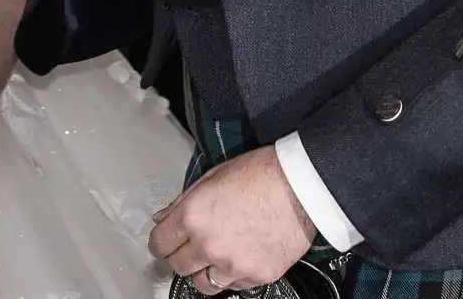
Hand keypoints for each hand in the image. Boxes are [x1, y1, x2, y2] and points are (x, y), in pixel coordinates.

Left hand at [149, 145, 313, 294]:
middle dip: (179, 256)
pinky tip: (237, 260)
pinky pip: (234, 287)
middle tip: (187, 248)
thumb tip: (165, 217)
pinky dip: (232, 277)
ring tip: (211, 259)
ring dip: (202, 272)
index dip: (160, 241)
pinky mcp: (257, 276)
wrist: (303, 186)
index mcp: (193, 216)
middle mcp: (209, 244)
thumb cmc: (263, 174)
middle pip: (177, 266)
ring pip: (202, 284)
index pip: (159, 242)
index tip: (164, 242)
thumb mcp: (213, 176)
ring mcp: (233, 265)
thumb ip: (184, 200)